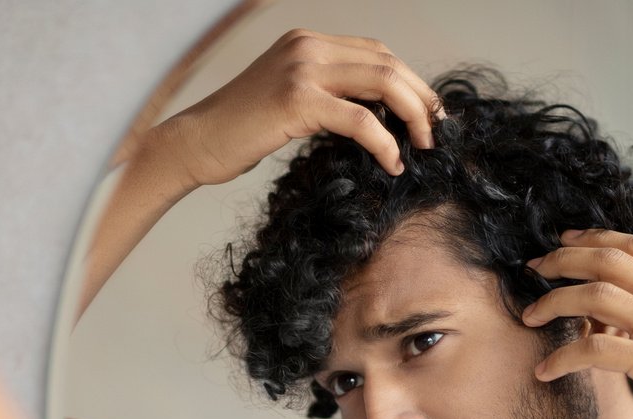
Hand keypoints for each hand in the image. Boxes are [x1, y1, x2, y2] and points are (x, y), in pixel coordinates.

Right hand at [157, 29, 440, 187]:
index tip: (427, 114)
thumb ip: (327, 95)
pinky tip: (391, 162)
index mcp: (307, 42)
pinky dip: (384, 142)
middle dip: (420, 98)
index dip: (410, 82)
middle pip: (387, 63)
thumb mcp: (288, 101)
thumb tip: (377, 115)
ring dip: (412, 116)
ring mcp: (302, 69)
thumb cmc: (240, 132)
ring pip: (382, 83)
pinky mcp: (297, 100)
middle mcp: (307, 46)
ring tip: (423, 146)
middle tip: (436, 132)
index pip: (376, 53)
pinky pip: (360, 119)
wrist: (196, 143)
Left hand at [523, 229, 632, 418]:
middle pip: (609, 260)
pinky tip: (545, 369)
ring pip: (595, 296)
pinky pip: (595, 348)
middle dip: (563, 259)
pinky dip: (562, 356)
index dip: (595, 238)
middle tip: (534, 268)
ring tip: (530, 316)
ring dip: (553, 302)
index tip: (565, 241)